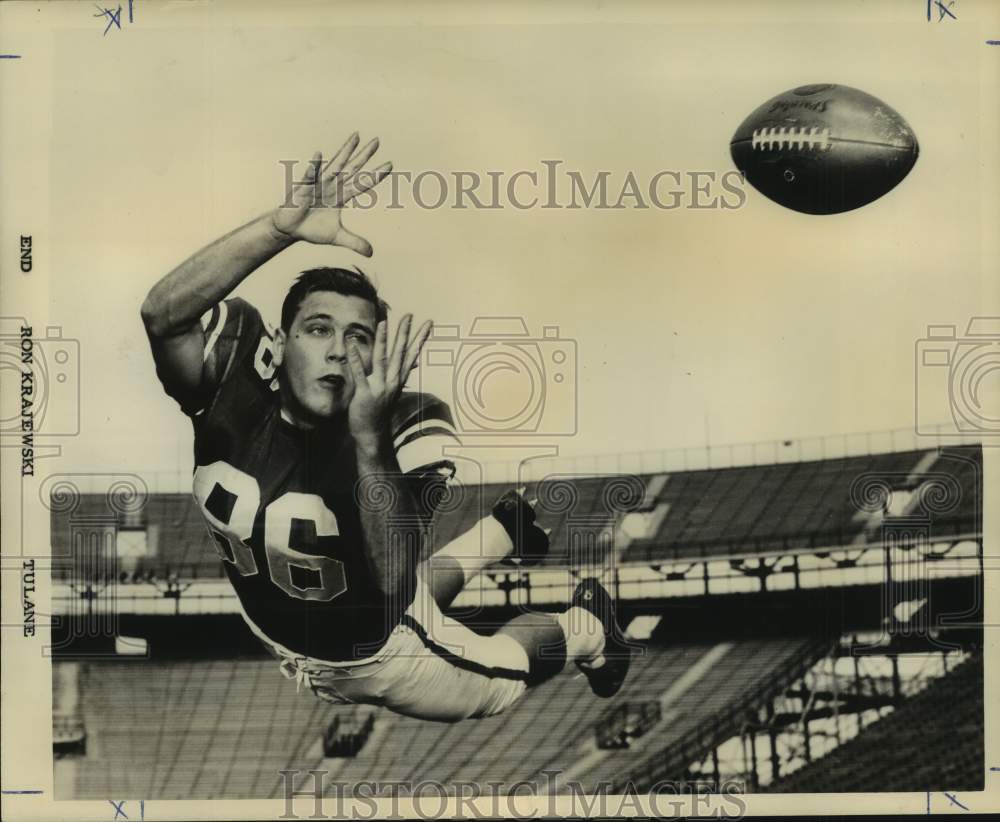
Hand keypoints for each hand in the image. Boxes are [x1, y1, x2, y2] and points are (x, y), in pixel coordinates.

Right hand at [271, 132, 391, 254]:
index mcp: (342, 196)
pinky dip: (314, 167)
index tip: (390, 164)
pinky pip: (309, 176)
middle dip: (364, 155)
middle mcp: (333, 185)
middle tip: (377, 141)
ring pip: (334, 165)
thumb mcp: (336, 237)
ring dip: (345, 152)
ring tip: (355, 137)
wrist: (290, 230)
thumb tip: (371, 253)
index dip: (375, 176)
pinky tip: (318, 156)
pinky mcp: (303, 188)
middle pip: (352, 168)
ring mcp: (318, 184)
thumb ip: (354, 242)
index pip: (362, 184)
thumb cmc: (313, 228)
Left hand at [346, 315, 432, 452]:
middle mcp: (392, 381)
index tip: (428, 323)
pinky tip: (351, 344)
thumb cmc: (379, 411)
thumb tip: (412, 364)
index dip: (420, 338)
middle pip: (401, 353)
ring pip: (382, 359)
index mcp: (398, 379)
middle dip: (404, 333)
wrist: (372, 434)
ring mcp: (379, 387)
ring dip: (383, 340)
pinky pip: (359, 373)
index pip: (412, 354)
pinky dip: (356, 358)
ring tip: (384, 322)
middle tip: (409, 315)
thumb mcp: (392, 391)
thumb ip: (399, 375)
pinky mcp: (365, 393)